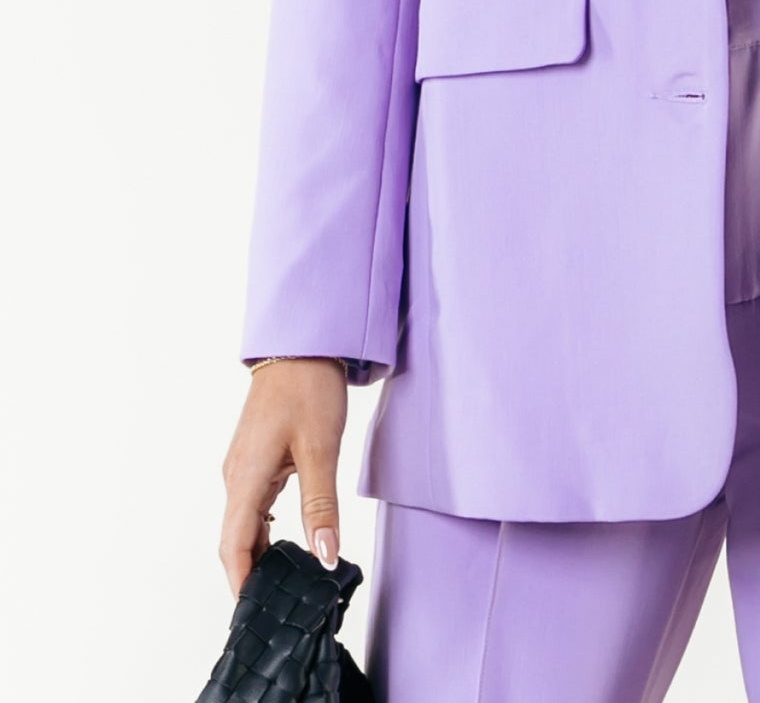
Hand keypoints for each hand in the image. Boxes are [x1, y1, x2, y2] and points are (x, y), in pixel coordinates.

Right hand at [219, 358, 347, 597]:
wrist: (301, 346)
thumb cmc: (308, 389)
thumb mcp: (320, 449)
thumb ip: (321, 506)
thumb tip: (325, 556)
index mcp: (245, 478)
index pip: (234, 546)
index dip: (241, 584)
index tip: (252, 615)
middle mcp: (236, 476)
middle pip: (235, 540)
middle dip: (249, 576)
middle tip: (272, 610)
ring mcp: (244, 467)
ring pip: (244, 524)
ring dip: (258, 554)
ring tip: (281, 586)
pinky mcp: (256, 459)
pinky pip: (253, 506)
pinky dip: (264, 531)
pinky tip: (284, 544)